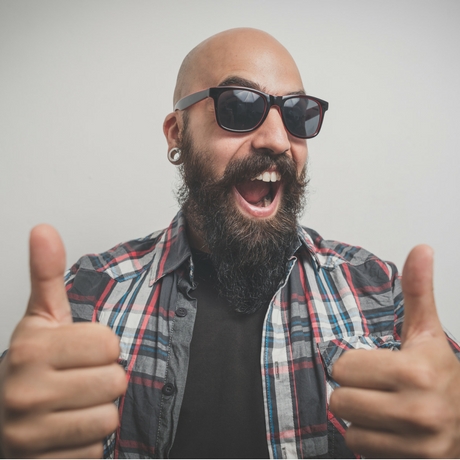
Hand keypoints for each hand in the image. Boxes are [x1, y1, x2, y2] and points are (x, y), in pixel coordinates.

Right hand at [0, 225, 127, 457]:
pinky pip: (95, 452)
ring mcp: (29, 434)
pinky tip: (68, 430)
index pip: (109, 345)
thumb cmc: (31, 363)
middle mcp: (24, 392)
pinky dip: (89, 444)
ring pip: (108, 420)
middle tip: (81, 379)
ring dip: (99, 412)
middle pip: (114, 382)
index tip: (84, 351)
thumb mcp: (39, 317)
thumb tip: (44, 229)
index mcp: (31, 349)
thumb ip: (46, 274)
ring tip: (75, 405)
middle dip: (105, 380)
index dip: (104, 348)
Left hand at [330, 245, 459, 457]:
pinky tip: (389, 430)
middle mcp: (418, 411)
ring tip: (383, 409)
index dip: (352, 365)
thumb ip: (418, 292)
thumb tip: (420, 249)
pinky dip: (369, 442)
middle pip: (340, 401)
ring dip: (359, 419)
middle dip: (352, 392)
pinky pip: (362, 451)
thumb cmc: (444, 374)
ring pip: (349, 430)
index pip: (343, 368)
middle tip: (375, 388)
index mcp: (416, 372)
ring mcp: (418, 445)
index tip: (370, 366)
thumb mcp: (428, 332)